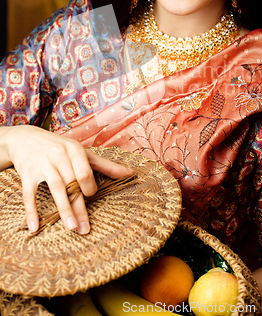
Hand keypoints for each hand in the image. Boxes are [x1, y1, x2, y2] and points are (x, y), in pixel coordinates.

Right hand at [0, 125, 133, 234]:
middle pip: (72, 184)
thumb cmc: (59, 147)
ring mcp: (42, 164)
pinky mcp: (27, 173)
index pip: (85, 173)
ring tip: (71, 228)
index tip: (90, 197)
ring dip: (63, 210)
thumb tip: (130, 173)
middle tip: (86, 229)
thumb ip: (105, 165)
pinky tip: (35, 227)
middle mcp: (59, 155)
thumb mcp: (81, 152)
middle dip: (80, 208)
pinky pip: (29, 194)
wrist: (25, 138)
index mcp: (74, 150)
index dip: (90, 188)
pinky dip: (31, 211)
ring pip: (55, 189)